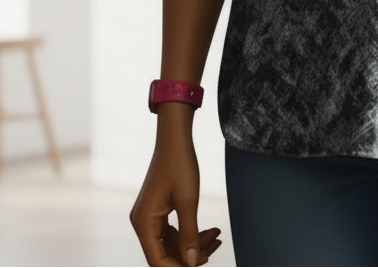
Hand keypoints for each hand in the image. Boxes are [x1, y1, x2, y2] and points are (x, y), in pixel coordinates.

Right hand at [130, 110, 221, 266]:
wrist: (175, 138)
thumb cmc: (180, 164)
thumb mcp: (188, 200)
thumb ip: (189, 234)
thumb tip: (192, 263)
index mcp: (144, 223)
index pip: (158, 260)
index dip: (180, 267)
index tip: (204, 261)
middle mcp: (142, 223)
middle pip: (166, 253)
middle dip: (192, 253)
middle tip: (217, 245)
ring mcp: (149, 216)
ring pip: (172, 242)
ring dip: (194, 242)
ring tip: (218, 235)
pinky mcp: (157, 210)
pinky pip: (172, 230)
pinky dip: (190, 232)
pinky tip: (210, 230)